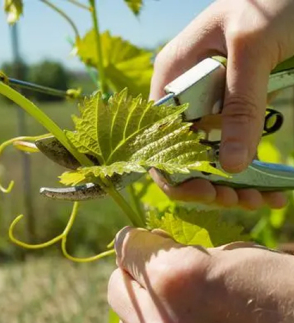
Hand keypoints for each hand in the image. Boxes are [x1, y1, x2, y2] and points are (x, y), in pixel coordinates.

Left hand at [108, 227, 293, 322]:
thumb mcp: (232, 256)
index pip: (127, 246)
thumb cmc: (282, 290)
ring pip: (125, 320)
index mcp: (175, 280)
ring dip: (142, 304)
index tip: (151, 240)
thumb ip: (183, 254)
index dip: (139, 239)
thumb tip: (156, 250)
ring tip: (172, 301)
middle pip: (117, 285)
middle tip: (161, 269)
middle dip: (134, 272)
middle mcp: (161, 322)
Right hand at [150, 0, 293, 208]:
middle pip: (181, 151)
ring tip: (260, 199)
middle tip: (239, 201)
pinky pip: (233, 146)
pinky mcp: (234, 108)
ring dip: (231, 185)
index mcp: (172, 74)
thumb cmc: (269, 2)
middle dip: (206, 183)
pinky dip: (250, 172)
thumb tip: (230, 165)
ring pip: (209, 155)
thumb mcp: (251, 47)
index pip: (155, 134)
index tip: (204, 191)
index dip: (171, 169)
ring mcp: (210, 103)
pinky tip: (270, 189)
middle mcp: (184, 93)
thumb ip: (240, 104)